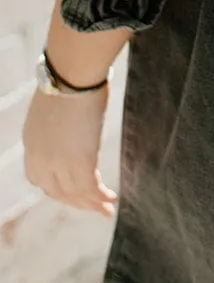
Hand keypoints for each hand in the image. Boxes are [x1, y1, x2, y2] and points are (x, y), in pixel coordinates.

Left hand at [22, 81, 116, 217]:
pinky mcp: (79, 162)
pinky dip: (100, 197)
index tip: (74, 191)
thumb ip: (63, 120)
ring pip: (74, 194)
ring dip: (92, 204)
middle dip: (76, 202)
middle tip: (94, 207)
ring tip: (107, 208)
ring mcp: (58, 162)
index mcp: (32, 142)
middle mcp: (40, 157)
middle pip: (55, 191)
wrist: (72, 74)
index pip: (39, 177)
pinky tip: (111, 197)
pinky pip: (90, 189)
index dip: (56, 188)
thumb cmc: (70, 77)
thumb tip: (80, 112)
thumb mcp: (57, 104)